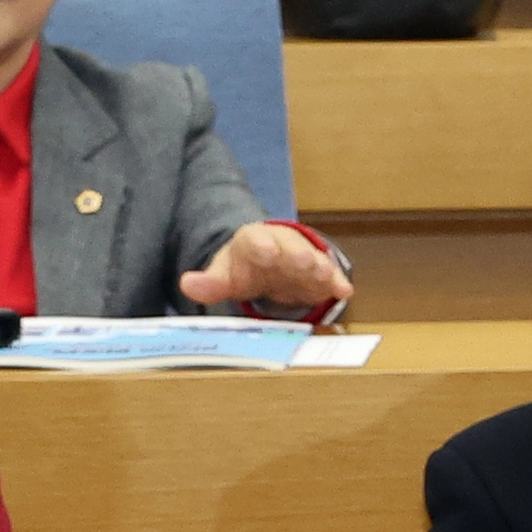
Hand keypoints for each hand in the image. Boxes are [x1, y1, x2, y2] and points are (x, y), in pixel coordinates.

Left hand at [178, 219, 350, 315]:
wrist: (267, 259)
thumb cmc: (243, 267)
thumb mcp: (225, 274)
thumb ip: (209, 282)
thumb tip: (186, 283)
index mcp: (253, 242)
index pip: (255, 240)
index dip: (260, 245)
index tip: (264, 251)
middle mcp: (281, 245)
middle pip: (289, 247)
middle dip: (295, 254)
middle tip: (303, 261)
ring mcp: (302, 259)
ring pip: (311, 260)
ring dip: (318, 267)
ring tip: (324, 274)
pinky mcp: (318, 275)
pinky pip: (328, 277)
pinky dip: (336, 283)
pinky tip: (344, 291)